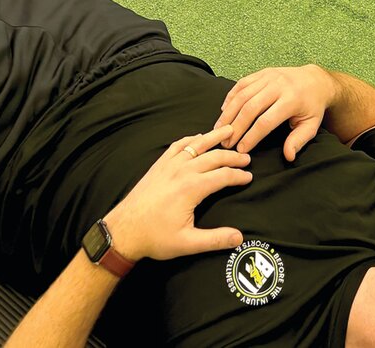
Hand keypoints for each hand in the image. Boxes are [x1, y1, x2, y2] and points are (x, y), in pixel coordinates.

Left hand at [105, 127, 251, 262]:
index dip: (239, 175)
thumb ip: (214, 239)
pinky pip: (178, 145)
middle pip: (214, 157)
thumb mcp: (187, 243)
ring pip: (197, 145)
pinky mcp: (159, 165)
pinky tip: (198, 137)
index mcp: (192, 188)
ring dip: (215, 137)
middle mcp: (182, 171)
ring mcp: (170, 165)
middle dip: (233, 156)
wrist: (124, 230)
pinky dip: (191, 139)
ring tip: (229, 130)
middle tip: (246, 157)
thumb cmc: (155, 238)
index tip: (249, 177)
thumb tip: (239, 237)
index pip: (223, 176)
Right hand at [218, 64, 337, 161]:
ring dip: (229, 113)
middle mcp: (279, 85)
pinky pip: (242, 83)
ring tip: (219, 129)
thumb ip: (298, 140)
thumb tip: (288, 156)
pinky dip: (231, 96)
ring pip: (243, 94)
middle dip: (235, 127)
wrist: (315, 80)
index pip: (266, 121)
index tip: (240, 150)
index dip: (251, 136)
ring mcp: (269, 76)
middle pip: (250, 107)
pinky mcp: (263, 72)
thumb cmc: (312, 106)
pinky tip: (223, 110)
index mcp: (292, 99)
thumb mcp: (311, 125)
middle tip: (225, 142)